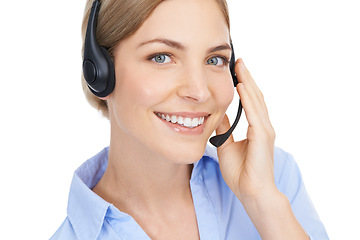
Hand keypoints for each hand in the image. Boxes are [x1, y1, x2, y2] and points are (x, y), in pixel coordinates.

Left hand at [216, 58, 277, 201]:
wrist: (251, 192)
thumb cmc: (241, 172)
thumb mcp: (227, 145)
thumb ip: (225, 128)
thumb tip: (218, 114)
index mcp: (256, 127)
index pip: (250, 101)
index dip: (243, 84)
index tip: (235, 70)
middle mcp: (263, 126)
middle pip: (254, 96)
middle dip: (246, 77)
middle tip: (238, 61)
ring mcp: (265, 130)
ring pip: (256, 101)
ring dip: (248, 82)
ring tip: (240, 67)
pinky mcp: (263, 137)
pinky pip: (254, 114)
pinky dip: (248, 99)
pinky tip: (241, 86)